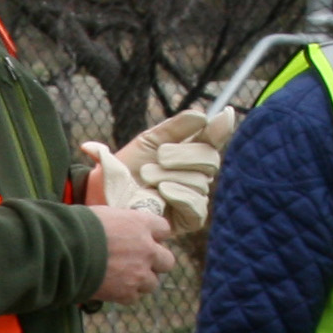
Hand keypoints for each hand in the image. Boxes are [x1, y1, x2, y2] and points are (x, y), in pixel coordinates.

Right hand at [85, 194, 174, 305]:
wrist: (64, 251)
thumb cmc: (78, 227)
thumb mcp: (103, 215)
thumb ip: (119, 224)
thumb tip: (118, 229)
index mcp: (141, 224)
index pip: (164, 229)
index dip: (155, 235)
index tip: (146, 238)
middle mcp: (147, 249)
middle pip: (167, 261)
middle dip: (156, 263)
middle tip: (140, 262)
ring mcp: (139, 273)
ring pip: (152, 283)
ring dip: (140, 281)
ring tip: (122, 278)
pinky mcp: (126, 293)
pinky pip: (133, 297)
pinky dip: (123, 294)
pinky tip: (110, 287)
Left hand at [111, 107, 235, 260]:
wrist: (106, 194)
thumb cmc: (126, 168)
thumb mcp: (149, 141)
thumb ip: (176, 127)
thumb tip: (202, 115)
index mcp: (189, 152)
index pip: (212, 139)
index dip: (221, 127)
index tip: (226, 112)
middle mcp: (196, 174)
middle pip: (210, 158)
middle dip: (184, 155)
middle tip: (160, 157)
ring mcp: (195, 197)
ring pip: (200, 181)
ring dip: (171, 176)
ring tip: (146, 177)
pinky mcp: (190, 220)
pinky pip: (197, 205)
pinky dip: (180, 194)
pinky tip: (163, 190)